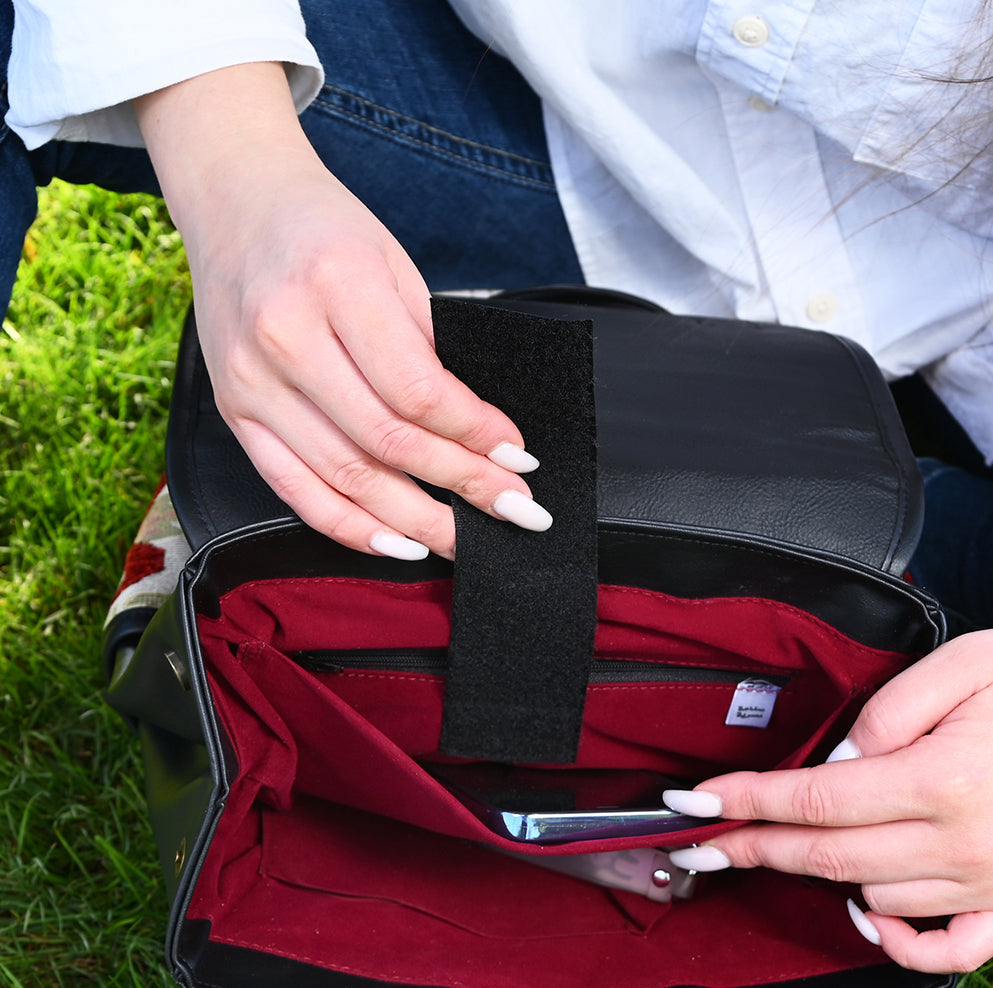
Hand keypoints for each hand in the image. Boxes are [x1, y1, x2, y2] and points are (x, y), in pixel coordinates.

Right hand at [136, 64, 548, 559]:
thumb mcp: (394, 264)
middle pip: (389, 441)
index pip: (420, 390)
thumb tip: (481, 433)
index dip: (477, 436)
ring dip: (416, 521)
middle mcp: (286, 337)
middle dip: (463, 486)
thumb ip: (431, 347)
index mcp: (337, 285)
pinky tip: (398, 544)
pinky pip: (296, 491)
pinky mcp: (235, 414)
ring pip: (346, 477)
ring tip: (467, 540)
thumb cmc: (324, 229)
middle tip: (515, 511)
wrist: (233, 200)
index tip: (520, 459)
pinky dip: (351, 527)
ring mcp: (252, 382)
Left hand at [667, 627, 992, 973]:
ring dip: (826, 871)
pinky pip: (951, 951)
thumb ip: (882, 715)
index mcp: (948, 780)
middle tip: (700, 844)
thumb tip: (832, 764)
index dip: (746, 802)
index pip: (817, 800)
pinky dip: (900, 942)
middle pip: (831, 857)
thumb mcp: (957, 663)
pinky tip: (867, 915)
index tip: (693, 806)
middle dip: (756, 847)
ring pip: (876, 898)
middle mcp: (971, 844)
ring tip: (796, 839)